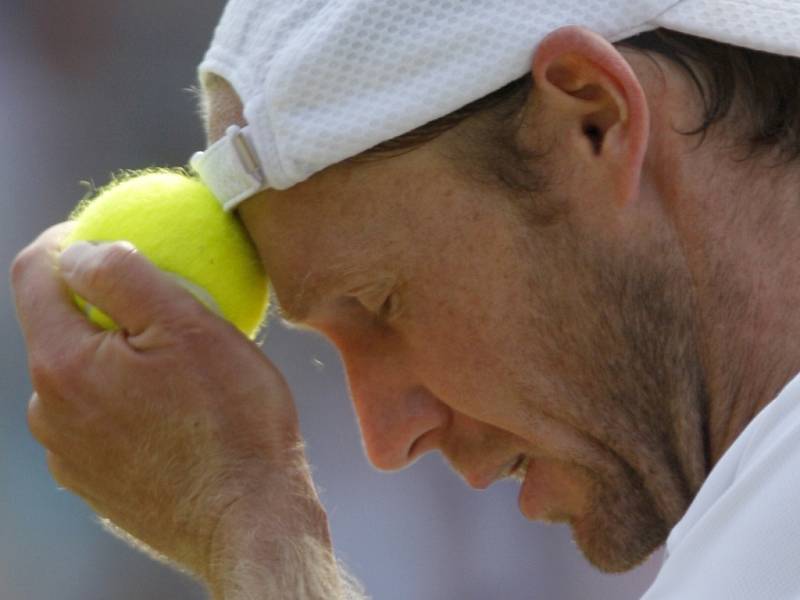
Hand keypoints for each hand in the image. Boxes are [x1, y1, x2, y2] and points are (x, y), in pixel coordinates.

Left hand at [10, 223, 327, 585]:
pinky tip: (175, 408)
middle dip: (98, 301)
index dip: (66, 237)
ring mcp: (68, 452)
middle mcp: (49, 411)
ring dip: (116, 353)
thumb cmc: (233, 421)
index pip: (34, 272)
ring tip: (177, 361)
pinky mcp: (93, 480)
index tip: (107, 230)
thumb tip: (81, 249)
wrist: (250, 521)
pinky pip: (98, 417)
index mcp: (63, 364)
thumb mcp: (190, 327)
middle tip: (162, 299)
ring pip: (80, 374)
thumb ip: (124, 275)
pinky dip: (126, 396)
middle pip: (57, 325)